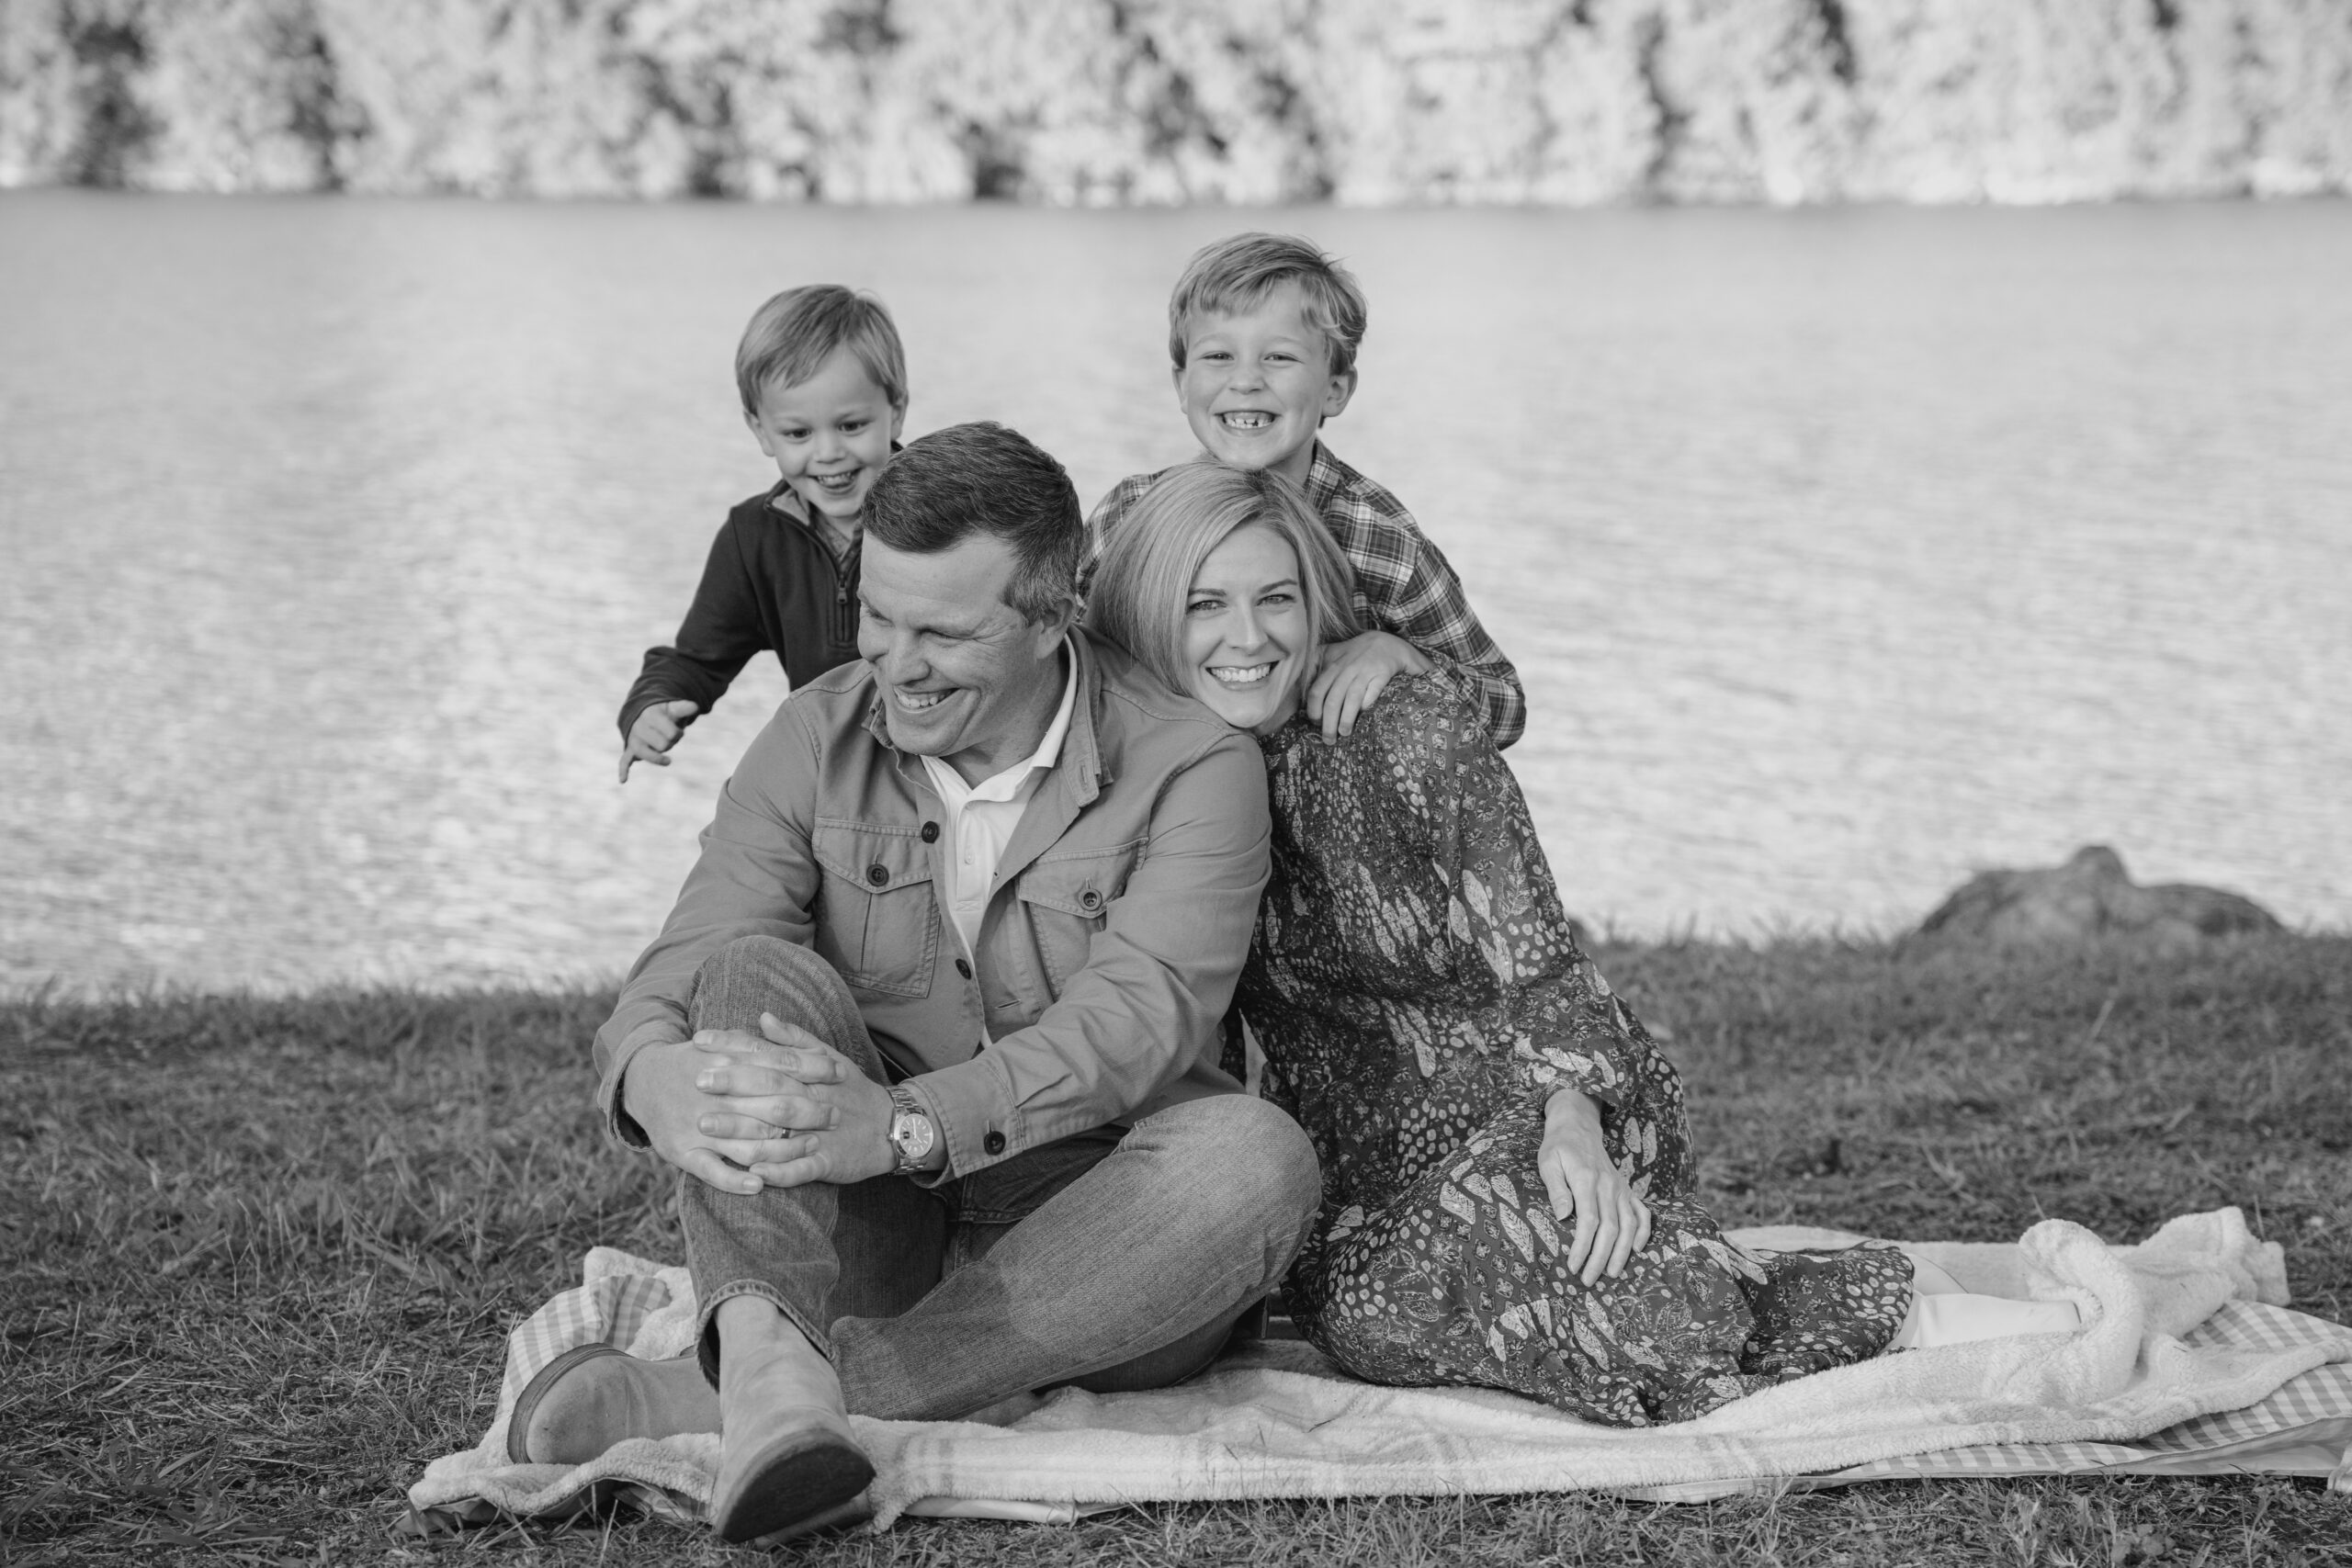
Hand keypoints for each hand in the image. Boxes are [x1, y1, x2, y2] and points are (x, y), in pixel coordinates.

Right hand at [618, 699, 699, 781]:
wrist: (643, 714)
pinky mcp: (630, 750)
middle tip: (669, 739)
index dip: (678, 734)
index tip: (677, 732)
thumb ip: (685, 707)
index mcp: (650, 715)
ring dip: (659, 757)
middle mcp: (639, 727)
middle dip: (670, 744)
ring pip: (648, 755)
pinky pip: (624, 760)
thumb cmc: (663, 713)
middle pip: (663, 746)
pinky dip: (624, 770)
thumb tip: (695, 707)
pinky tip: (623, 780)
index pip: (671, 733)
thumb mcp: (673, 708)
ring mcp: (634, 739)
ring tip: (668, 760)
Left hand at [688, 1013, 900, 1188]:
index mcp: (808, 1074)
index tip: (700, 1040)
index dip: (733, 1047)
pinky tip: (752, 1174)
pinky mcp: (828, 1163)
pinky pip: (802, 1169)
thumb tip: (764, 1017)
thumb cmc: (851, 1091)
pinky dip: (779, 1172)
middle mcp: (811, 1100)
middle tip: (696, 1080)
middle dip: (732, 1084)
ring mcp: (818, 1133)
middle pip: (769, 1089)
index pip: (767, 1055)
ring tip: (706, 1127)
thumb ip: (795, 1040)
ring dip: (741, 1130)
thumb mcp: (829, 1059)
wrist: (891, 1127)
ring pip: (777, 1131)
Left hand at [1303, 631, 1432, 742]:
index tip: (1316, 723)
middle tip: (1328, 740)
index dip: (1314, 711)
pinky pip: (1372, 692)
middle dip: (1328, 723)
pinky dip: (1366, 704)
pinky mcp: (1381, 674)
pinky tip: (1363, 715)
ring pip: (1351, 698)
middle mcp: (1346, 668)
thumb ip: (1312, 667)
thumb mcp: (1330, 653)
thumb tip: (1297, 689)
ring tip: (1344, 733)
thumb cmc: (1353, 653)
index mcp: (1331, 665)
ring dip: (1346, 719)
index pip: (1316, 691)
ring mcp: (1364, 671)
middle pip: (1332, 700)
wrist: (1386, 644)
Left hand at [1538, 1089, 1651, 1285]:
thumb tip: (1563, 1216)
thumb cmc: (1559, 1147)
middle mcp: (1608, 1186)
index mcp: (1587, 1179)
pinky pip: (1642, 1212)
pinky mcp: (1626, 1189)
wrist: (1578, 1126)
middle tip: (1589, 1280)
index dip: (1582, 1246)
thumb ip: (1556, 1188)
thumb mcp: (1548, 1162)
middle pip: (1610, 1228)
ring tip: (1613, 1273)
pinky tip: (1637, 1250)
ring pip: (1629, 1225)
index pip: (1588, 1221)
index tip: (1573, 1266)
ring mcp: (1620, 1188)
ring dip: (1623, 1252)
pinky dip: (1644, 1231)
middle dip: (1601, 1258)